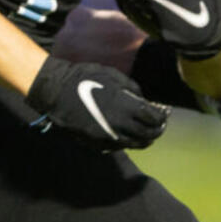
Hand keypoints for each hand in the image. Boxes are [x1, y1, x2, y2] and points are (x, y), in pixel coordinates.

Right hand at [26, 56, 169, 150]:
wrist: (55, 91)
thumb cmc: (83, 77)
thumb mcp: (111, 75)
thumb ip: (131, 88)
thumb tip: (144, 100)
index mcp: (124, 105)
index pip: (153, 118)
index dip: (162, 118)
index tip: (164, 114)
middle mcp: (119, 124)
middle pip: (147, 135)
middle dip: (156, 131)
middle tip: (160, 127)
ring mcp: (107, 135)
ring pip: (134, 144)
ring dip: (144, 140)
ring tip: (148, 134)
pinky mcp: (96, 142)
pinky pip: (118, 146)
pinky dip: (127, 142)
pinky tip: (128, 135)